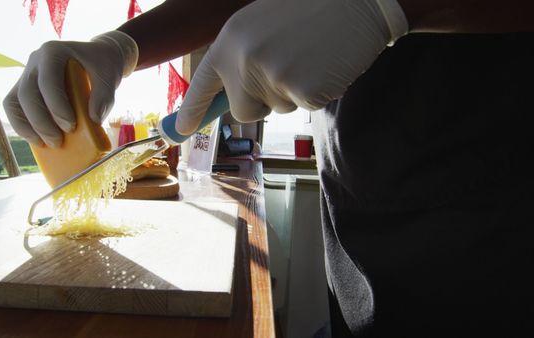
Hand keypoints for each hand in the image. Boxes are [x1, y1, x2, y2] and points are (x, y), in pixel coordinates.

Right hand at [3, 31, 137, 146]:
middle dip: (41, 122)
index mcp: (53, 52)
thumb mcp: (109, 77)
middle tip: (58, 142)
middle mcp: (35, 61)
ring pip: (14, 102)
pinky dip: (22, 125)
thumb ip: (104, 96)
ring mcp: (26, 74)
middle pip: (27, 94)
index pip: (48, 81)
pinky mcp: (23, 88)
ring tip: (46, 144)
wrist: (97, 58)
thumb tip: (94, 119)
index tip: (71, 127)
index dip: (56, 106)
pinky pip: (13, 108)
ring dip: (27, 127)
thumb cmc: (102, 67)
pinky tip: (37, 140)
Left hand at [175, 0, 406, 134]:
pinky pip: (305, 106)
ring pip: (276, 108)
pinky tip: (326, 64)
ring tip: (310, 55)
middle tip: (286, 70)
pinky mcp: (302, 91)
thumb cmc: (311, 10)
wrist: (357, 0)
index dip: (191, 109)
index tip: (180, 130)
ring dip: (293, 91)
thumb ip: (243, 56)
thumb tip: (233, 96)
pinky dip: (318, 92)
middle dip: (261, 101)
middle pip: (242, 109)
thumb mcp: (262, 25)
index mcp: (231, 39)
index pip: (204, 82)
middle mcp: (245, 60)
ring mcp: (273, 77)